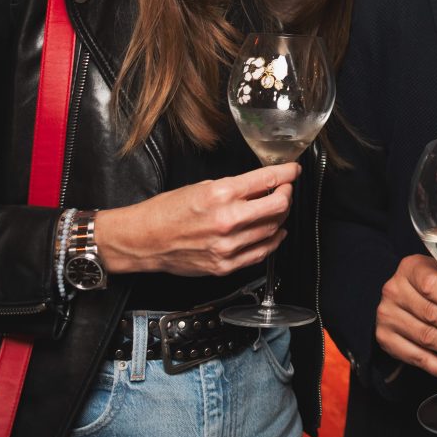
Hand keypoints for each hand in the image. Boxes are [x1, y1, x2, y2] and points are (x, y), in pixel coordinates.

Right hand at [94, 163, 299, 276]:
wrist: (144, 241)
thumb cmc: (166, 212)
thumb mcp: (201, 188)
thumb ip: (234, 188)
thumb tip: (261, 187)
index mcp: (220, 196)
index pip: (268, 181)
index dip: (287, 173)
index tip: (292, 171)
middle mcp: (227, 221)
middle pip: (278, 207)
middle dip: (287, 194)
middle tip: (285, 189)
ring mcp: (228, 247)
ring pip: (273, 230)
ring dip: (281, 217)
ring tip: (278, 209)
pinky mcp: (225, 266)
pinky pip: (261, 253)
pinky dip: (273, 240)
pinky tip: (274, 232)